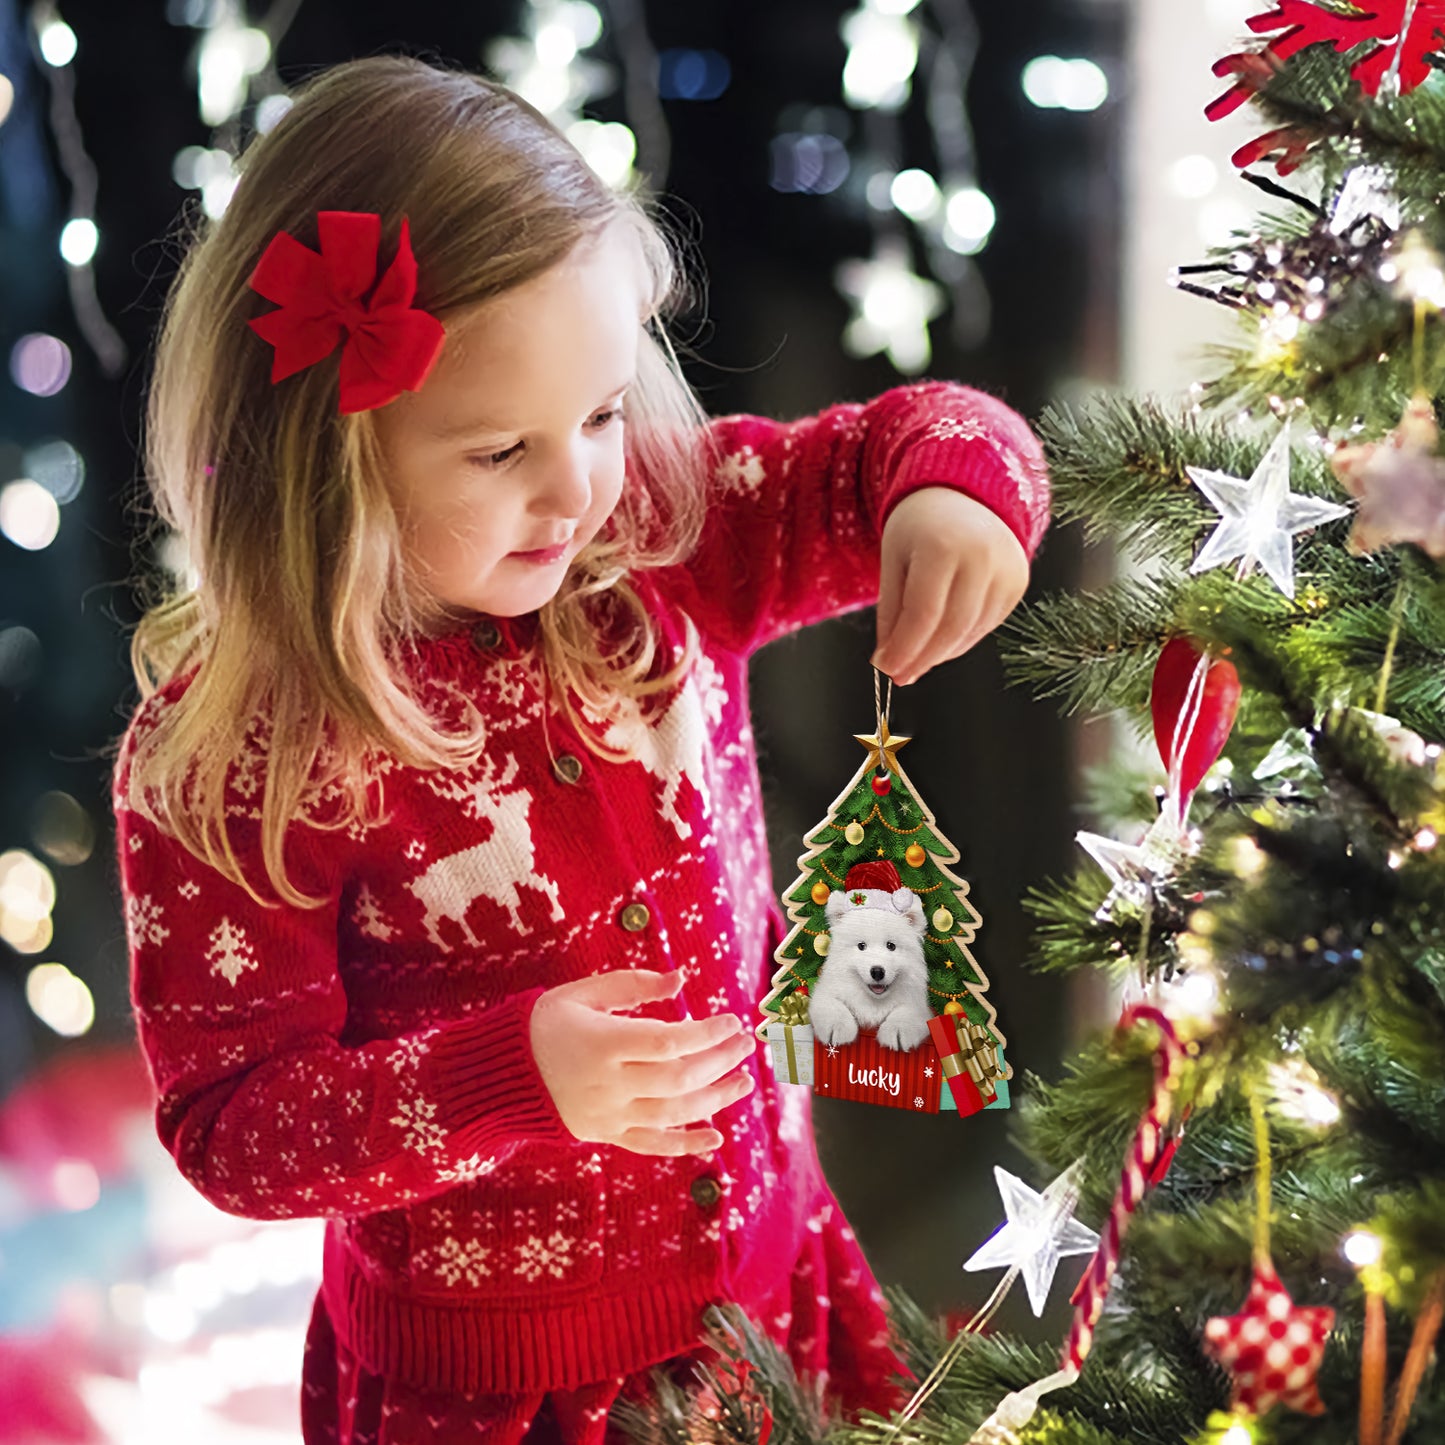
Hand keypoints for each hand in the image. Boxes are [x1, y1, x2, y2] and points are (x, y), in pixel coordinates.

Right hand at [530, 968, 754, 1155]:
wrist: (500, 1074)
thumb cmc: (545, 1023)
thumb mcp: (582, 993)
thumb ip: (633, 985)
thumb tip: (681, 980)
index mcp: (603, 1043)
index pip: (668, 1042)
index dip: (706, 1033)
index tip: (731, 1020)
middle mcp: (609, 1084)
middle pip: (678, 1078)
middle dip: (719, 1061)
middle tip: (746, 1045)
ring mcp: (608, 1114)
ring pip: (673, 1113)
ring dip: (715, 1099)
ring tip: (744, 1081)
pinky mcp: (606, 1134)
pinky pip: (651, 1144)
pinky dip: (685, 1143)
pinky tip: (716, 1136)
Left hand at [873, 488, 1028, 685]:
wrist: (963, 496)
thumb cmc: (920, 528)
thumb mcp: (893, 561)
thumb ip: (891, 613)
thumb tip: (888, 662)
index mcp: (943, 546)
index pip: (923, 614)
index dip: (904, 648)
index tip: (886, 669)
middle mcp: (982, 557)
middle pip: (950, 628)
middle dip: (922, 658)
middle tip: (899, 674)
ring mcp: (1006, 570)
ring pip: (970, 632)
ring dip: (940, 653)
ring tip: (916, 656)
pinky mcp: (1018, 583)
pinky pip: (986, 625)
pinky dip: (960, 640)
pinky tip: (941, 639)